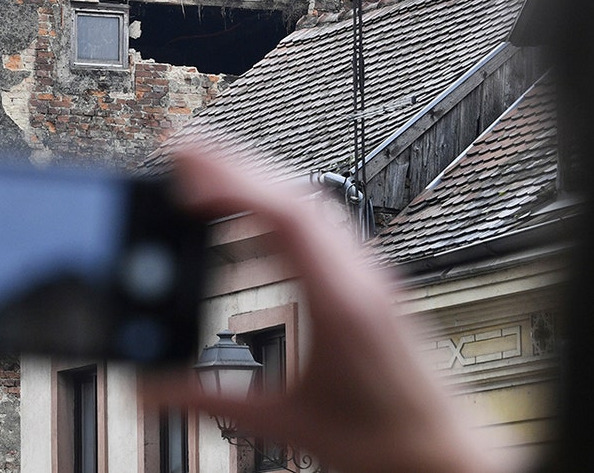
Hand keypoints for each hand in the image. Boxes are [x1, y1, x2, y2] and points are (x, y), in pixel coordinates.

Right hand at [155, 149, 507, 472]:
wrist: (441, 453)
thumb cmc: (384, 441)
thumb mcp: (286, 424)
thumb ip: (212, 402)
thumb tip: (152, 387)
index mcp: (343, 303)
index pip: (286, 217)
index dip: (234, 182)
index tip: (188, 166)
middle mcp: (363, 277)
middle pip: (297, 195)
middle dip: (236, 164)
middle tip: (182, 150)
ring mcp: (371, 274)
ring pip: (314, 203)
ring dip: (261, 177)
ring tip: (210, 168)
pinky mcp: (371, 281)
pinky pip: (325, 222)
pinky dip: (282, 201)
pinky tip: (257, 207)